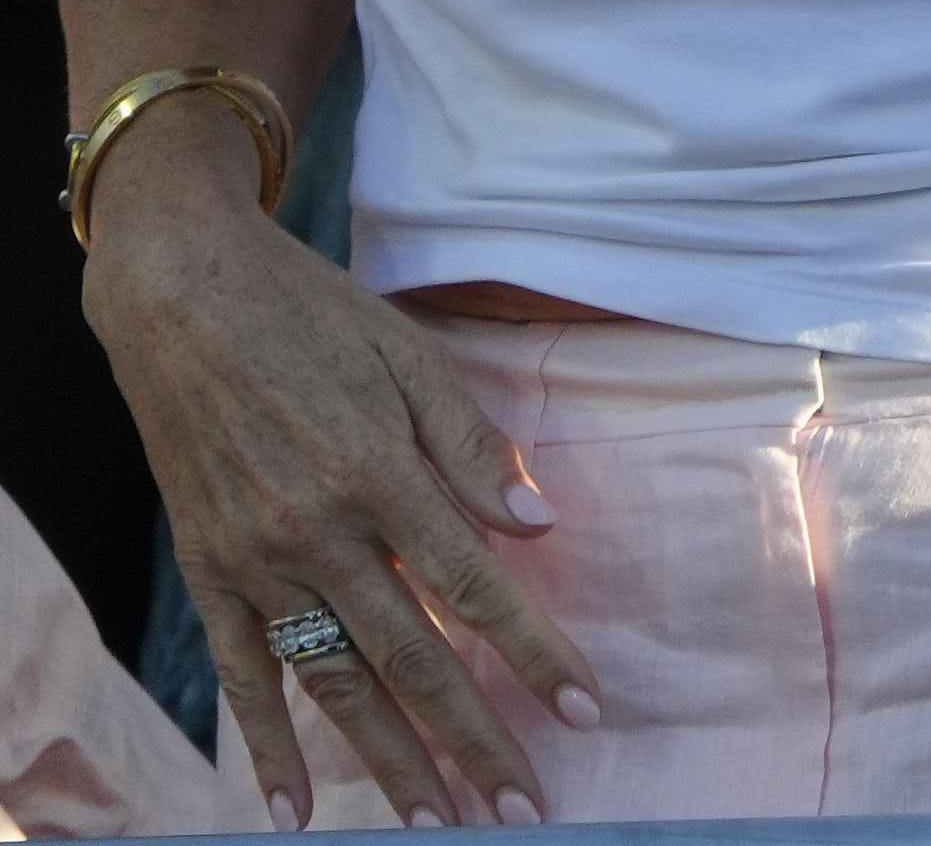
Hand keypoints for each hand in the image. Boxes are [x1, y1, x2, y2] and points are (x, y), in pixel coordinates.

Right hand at [90, 179, 596, 827]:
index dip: (534, 655)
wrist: (183, 299)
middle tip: (524, 810)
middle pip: (412, 659)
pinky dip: (268, 744)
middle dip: (473, 742)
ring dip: (389, 762)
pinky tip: (293, 809)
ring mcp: (256, 561)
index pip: (478, 589)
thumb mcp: (412, 359)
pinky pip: (243, 675)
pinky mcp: (209, 572)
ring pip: (336, 684)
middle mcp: (317, 533)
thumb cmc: (314, 317)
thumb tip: (537, 527)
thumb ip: (474, 449)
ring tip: (436, 825)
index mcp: (381, 475)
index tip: (585, 709)